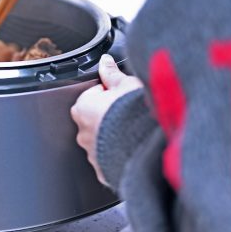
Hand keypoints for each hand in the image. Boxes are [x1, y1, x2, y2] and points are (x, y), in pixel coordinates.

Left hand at [71, 54, 142, 185]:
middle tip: (129, 113)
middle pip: (94, 119)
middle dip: (109, 116)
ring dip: (113, 136)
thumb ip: (112, 73)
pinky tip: (133, 149)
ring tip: (134, 132)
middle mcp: (83, 132)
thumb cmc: (136, 114)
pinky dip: (118, 155)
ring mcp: (92, 153)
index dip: (109, 94)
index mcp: (83, 108)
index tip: (121, 96)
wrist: (148, 147)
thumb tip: (105, 61)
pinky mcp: (103, 170)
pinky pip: (108, 160)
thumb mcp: (127, 85)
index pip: (92, 96)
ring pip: (101, 141)